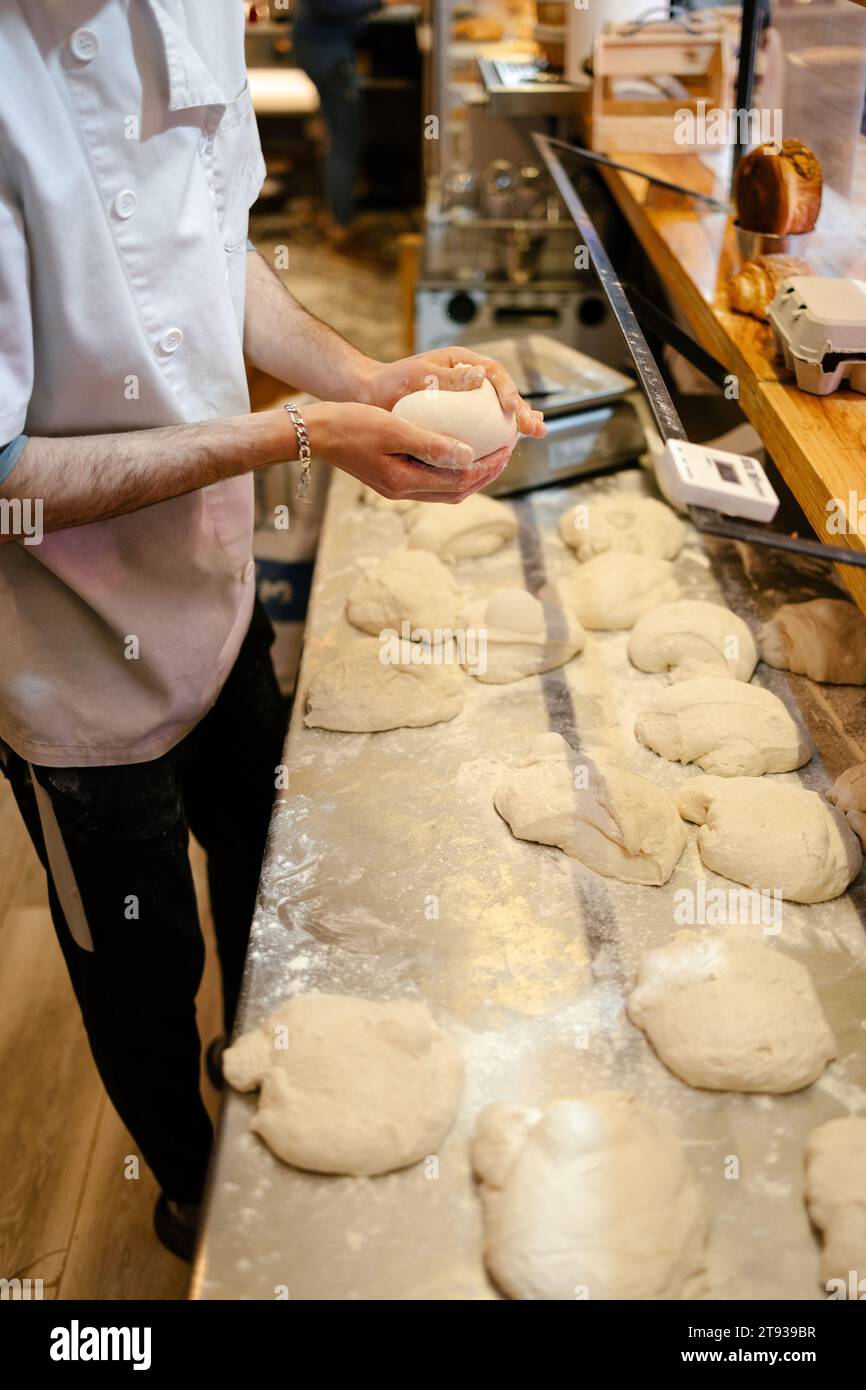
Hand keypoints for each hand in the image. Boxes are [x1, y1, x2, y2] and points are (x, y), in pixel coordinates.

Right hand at [302, 401, 511, 502]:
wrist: (317, 433)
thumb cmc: (352, 424)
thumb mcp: (394, 429)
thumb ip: (431, 444)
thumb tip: (469, 456)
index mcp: (405, 482)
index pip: (460, 481)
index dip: (488, 466)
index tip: (507, 447)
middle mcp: (403, 491)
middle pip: (457, 491)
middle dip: (485, 474)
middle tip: (505, 451)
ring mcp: (397, 488)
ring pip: (445, 490)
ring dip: (470, 474)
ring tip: (489, 453)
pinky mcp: (392, 479)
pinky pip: (431, 481)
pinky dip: (450, 470)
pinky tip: (458, 452)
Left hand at [360, 348, 546, 438]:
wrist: (371, 397)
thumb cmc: (391, 383)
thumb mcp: (418, 376)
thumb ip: (448, 378)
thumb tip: (482, 376)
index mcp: (462, 363)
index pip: (495, 374)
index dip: (508, 391)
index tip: (512, 409)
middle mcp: (469, 380)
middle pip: (503, 394)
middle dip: (523, 411)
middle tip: (539, 429)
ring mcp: (466, 401)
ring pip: (497, 413)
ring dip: (516, 424)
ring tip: (537, 433)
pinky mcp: (459, 420)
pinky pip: (482, 430)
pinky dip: (495, 439)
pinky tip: (504, 453)